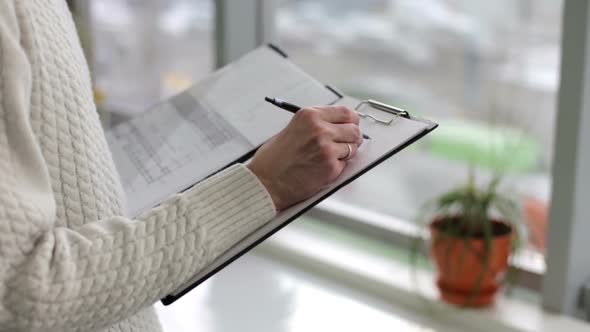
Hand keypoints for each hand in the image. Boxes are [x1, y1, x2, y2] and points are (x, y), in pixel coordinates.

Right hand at [247, 105, 362, 210]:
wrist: (265, 182)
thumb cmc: (273, 159)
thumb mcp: (293, 128)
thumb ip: (316, 124)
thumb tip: (337, 125)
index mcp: (310, 116)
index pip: (345, 112)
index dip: (351, 121)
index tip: (351, 125)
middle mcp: (320, 129)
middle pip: (354, 129)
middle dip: (352, 137)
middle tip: (345, 144)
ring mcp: (326, 149)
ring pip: (353, 147)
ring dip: (346, 153)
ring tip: (330, 157)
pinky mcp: (330, 167)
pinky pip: (346, 164)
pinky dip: (338, 167)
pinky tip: (323, 168)